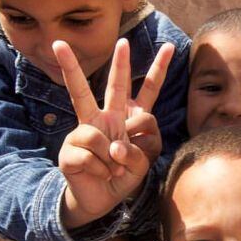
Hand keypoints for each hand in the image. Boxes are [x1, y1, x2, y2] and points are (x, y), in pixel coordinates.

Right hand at [54, 39, 173, 228]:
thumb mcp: (140, 164)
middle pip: (113, 87)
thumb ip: (136, 151)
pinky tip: (99, 172)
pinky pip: (91, 155)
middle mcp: (106, 118)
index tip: (170, 47)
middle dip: (119, 64)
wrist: (100, 199)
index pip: (146, 92)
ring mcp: (85, 130)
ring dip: (111, 159)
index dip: (158, 70)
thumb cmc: (122, 176)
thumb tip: (113, 146)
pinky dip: (100, 169)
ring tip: (111, 168)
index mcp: (127, 118)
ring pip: (96, 133)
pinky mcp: (70, 148)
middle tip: (123, 41)